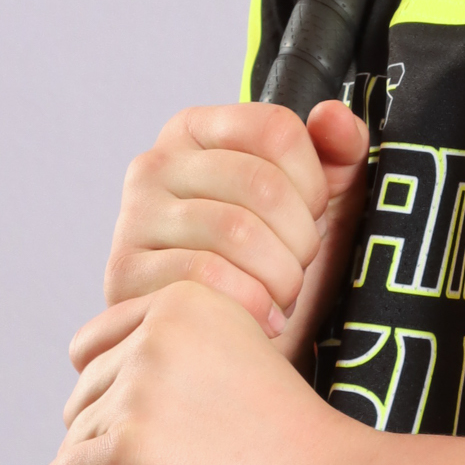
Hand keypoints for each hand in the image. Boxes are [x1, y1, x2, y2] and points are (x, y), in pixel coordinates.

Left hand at [46, 277, 369, 464]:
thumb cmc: (296, 449)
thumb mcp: (241, 364)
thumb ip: (187, 358)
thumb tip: (120, 385)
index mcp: (187, 300)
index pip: (93, 348)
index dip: (113, 400)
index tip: (158, 439)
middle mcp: (156, 332)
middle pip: (84, 398)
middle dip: (110, 443)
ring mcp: (139, 390)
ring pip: (76, 441)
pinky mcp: (125, 450)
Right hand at [71, 98, 369, 379]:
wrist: (235, 350)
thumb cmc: (278, 263)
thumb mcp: (322, 203)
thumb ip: (340, 150)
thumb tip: (331, 115)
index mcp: (199, 131)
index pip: (275, 129)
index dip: (312, 182)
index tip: (312, 218)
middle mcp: (156, 163)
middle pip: (261, 184)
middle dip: (300, 240)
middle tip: (298, 269)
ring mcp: (133, 218)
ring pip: (236, 231)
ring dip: (280, 277)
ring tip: (281, 296)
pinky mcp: (124, 274)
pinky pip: (203, 278)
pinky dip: (249, 304)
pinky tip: (258, 320)